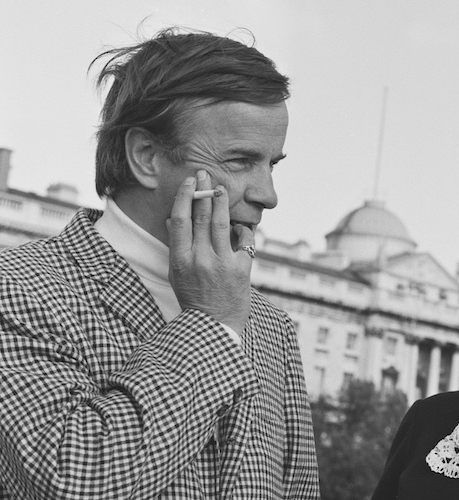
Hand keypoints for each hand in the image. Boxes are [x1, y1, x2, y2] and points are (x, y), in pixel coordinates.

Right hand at [168, 171, 252, 334]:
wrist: (215, 325)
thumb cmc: (194, 297)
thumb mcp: (177, 273)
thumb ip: (176, 246)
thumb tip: (173, 219)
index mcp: (180, 260)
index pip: (180, 220)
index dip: (185, 198)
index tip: (190, 183)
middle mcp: (200, 259)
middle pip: (201, 216)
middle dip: (204, 192)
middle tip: (206, 174)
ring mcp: (221, 264)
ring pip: (222, 223)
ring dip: (222, 202)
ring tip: (222, 188)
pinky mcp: (241, 269)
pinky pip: (243, 240)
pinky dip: (242, 228)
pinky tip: (240, 223)